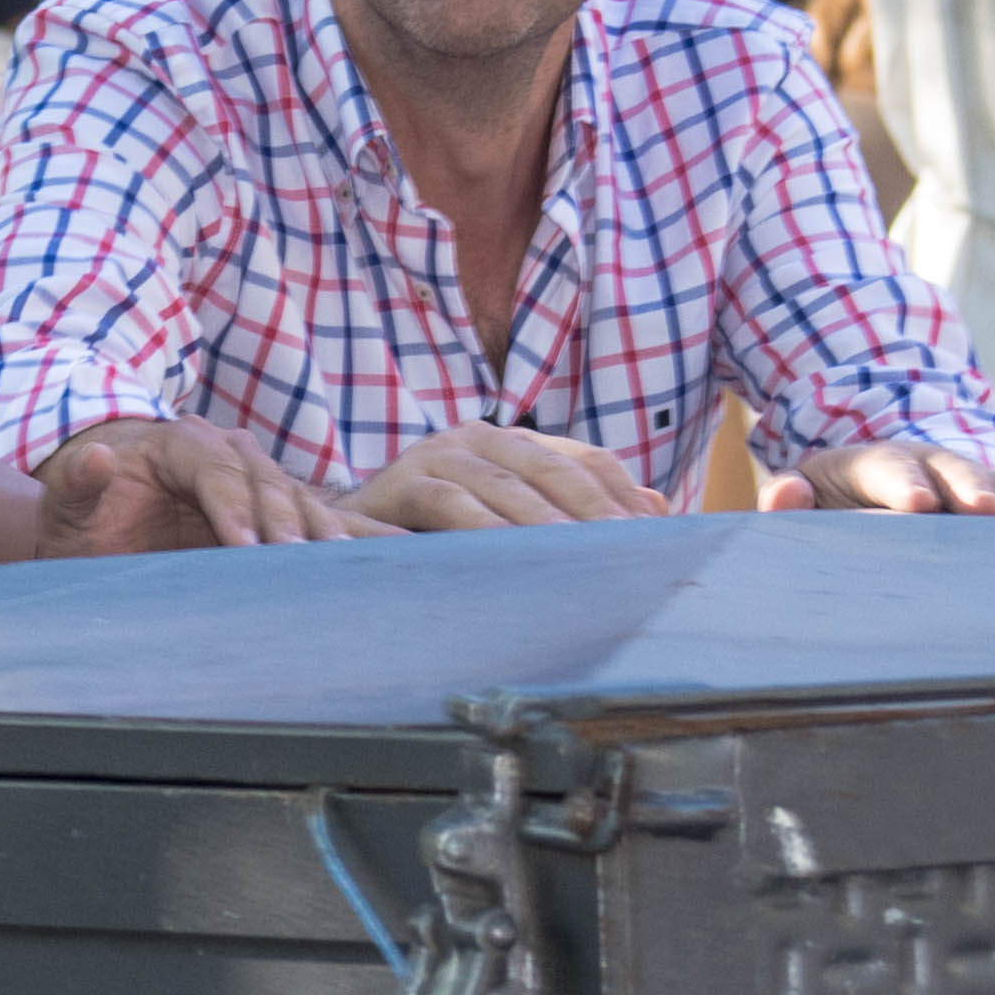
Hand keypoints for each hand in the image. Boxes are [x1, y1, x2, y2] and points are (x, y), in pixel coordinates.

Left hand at [34, 418, 382, 551]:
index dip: (233, 508)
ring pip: (299, 500)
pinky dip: (356, 535)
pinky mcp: (275, 510)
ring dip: (324, 534)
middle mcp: (226, 451)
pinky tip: (397, 554)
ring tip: (349, 570)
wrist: (100, 521)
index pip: (214, 471)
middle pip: (265, 483)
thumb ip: (75, 482)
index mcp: (179, 443)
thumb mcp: (63, 504)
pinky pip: (319, 520)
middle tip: (299, 565)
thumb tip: (96, 456)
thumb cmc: (84, 517)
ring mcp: (256, 479)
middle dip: (285, 524)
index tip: (247, 547)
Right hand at [336, 422, 669, 531]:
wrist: (336, 532)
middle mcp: (476, 437)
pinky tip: (509, 557)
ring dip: (545, 525)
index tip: (657, 535)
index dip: (619, 493)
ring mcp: (436, 453)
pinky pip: (448, 503)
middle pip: (549, 468)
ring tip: (581, 558)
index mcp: (510, 442)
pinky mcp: (399, 480)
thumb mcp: (505, 523)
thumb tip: (657, 510)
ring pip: (504, 486)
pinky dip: (481, 529)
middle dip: (591, 509)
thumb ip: (569, 513)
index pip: (581, 459)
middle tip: (628, 549)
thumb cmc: (432, 536)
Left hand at [788, 440, 994, 517]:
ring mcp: (964, 482)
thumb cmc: (824, 506)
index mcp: (871, 463)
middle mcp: (926, 464)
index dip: (902, 486)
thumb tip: (784, 496)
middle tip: (985, 509)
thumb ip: (790, 498)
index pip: (887, 469)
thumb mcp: (802, 496)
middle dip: (969, 488)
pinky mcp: (993, 504)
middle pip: (951, 470)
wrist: (857, 490)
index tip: (920, 505)